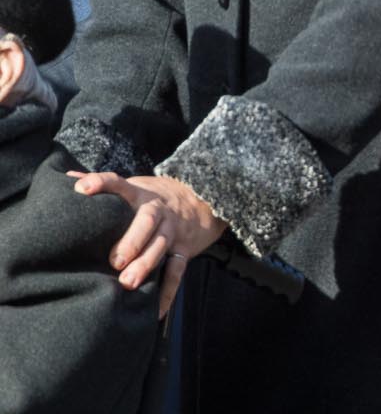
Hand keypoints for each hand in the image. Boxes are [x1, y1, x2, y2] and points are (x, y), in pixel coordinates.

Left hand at [70, 172, 225, 317]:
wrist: (203, 198)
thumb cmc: (153, 198)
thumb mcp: (134, 186)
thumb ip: (104, 187)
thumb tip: (66, 181)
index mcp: (140, 194)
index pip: (119, 184)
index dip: (102, 184)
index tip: (83, 190)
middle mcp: (157, 211)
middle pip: (148, 220)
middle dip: (133, 240)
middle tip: (115, 260)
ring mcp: (172, 230)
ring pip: (162, 245)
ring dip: (147, 264)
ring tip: (129, 283)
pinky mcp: (183, 249)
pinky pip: (177, 271)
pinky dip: (167, 292)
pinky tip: (157, 311)